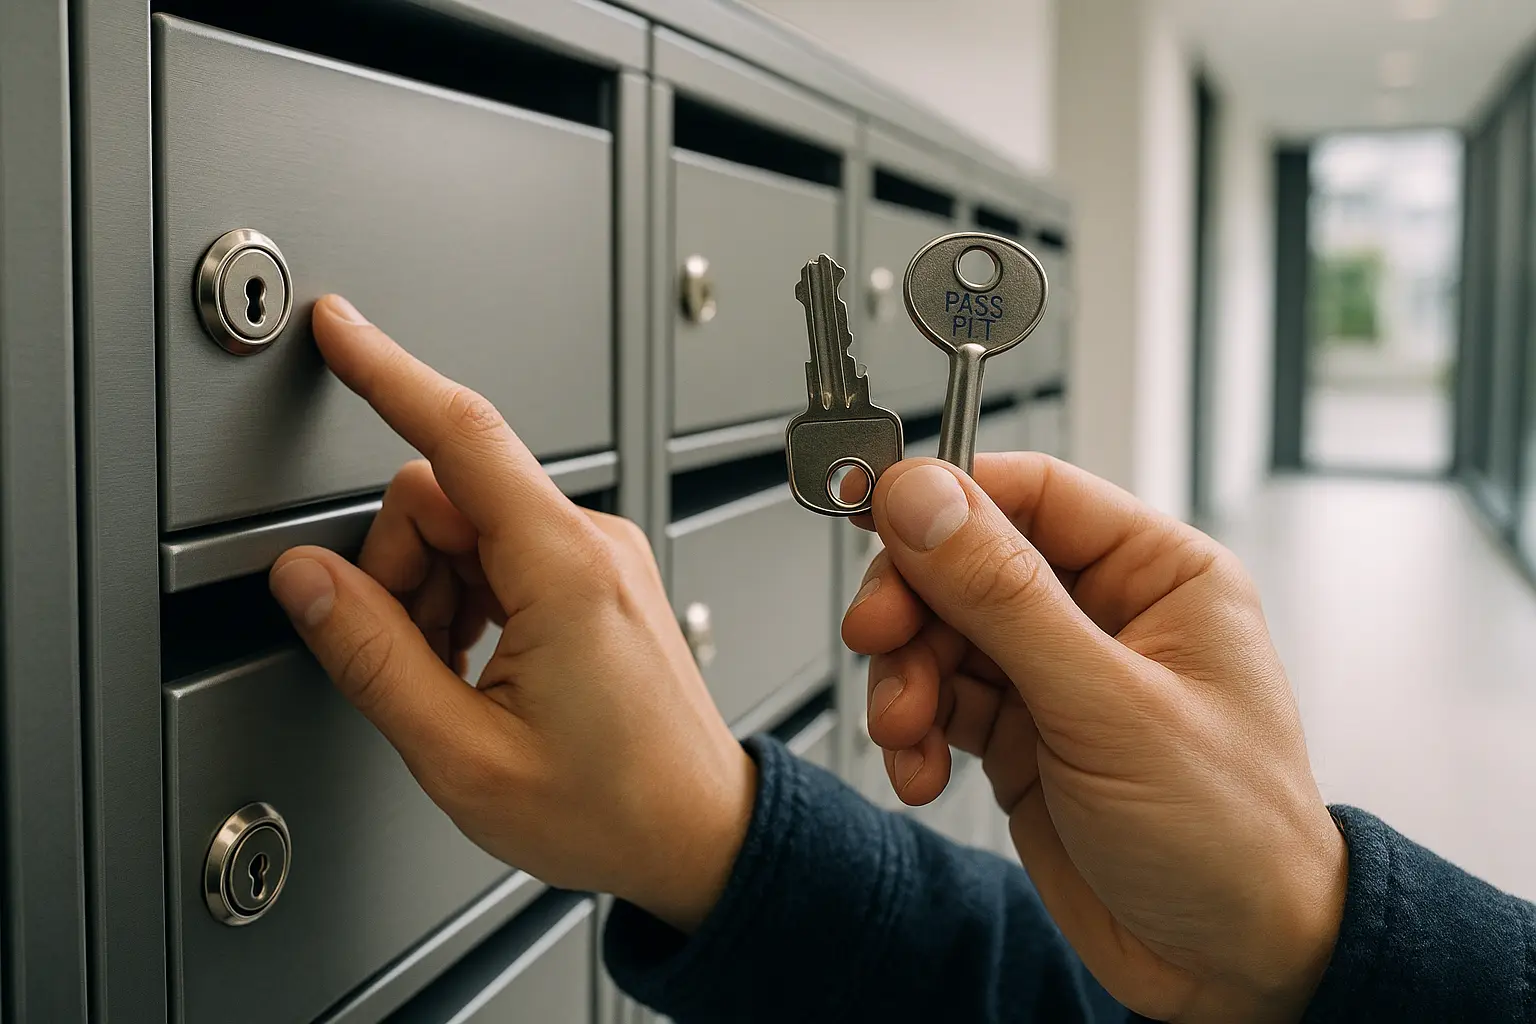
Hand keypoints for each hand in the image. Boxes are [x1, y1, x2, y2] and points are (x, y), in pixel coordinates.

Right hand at [269, 295, 752, 932]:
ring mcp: (601, 556)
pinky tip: (481, 666)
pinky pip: (505, 551)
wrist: (698, 832)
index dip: (388, 372)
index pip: (461, 434)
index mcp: (566, 570)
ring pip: (467, 525)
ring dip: (434, 592)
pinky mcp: (601, 575)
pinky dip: (469, 598)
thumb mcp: (464, 755)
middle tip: (412, 659)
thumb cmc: (610, 806)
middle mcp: (592, 542)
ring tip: (460, 679)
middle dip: (399, 569)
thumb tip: (306, 580)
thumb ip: (374, 656)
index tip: (338, 329)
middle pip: (443, 495)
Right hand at [842, 456, 1346, 1023]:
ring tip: (906, 732)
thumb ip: (1006, 598)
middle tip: (880, 639)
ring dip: (906, 680)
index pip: (1032, 492)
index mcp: (1157, 575)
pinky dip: (914, 732)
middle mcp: (1103, 614)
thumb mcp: (1108, 706)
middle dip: (914, 606)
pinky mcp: (1020, 736)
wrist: (1233, 971)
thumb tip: (927, 499)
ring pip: (941, 634)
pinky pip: (940, 702)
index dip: (947, 499)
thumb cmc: (1230, 839)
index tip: (877, 516)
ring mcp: (1056, 677)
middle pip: (968, 563)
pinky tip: (921, 771)